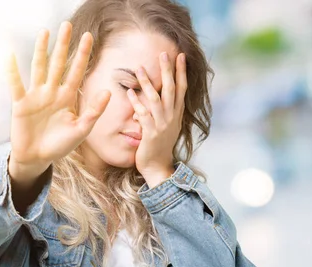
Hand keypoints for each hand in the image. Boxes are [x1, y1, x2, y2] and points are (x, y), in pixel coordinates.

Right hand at [6, 21, 110, 171]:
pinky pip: (16, 85)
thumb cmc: (60, 145)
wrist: (38, 158)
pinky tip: (11, 56)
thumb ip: (94, 111)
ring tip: (45, 32)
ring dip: (41, 50)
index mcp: (68, 97)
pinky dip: (13, 72)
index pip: (77, 71)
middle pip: (59, 63)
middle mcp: (53, 92)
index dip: (83, 54)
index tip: (89, 36)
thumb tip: (108, 91)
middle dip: (63, 45)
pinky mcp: (21, 104)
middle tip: (67, 25)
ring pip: (39, 68)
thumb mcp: (81, 130)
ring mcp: (36, 96)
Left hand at [127, 52, 186, 185]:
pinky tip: (130, 92)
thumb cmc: (160, 147)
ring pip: (156, 99)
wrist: (158, 167)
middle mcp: (172, 117)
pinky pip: (143, 114)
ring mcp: (162, 125)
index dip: (181, 72)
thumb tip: (161, 99)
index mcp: (177, 114)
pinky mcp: (150, 133)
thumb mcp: (167, 127)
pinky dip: (137, 103)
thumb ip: (165, 112)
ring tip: (139, 68)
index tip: (180, 56)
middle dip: (167, 71)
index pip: (182, 88)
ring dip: (148, 83)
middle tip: (163, 54)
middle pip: (171, 89)